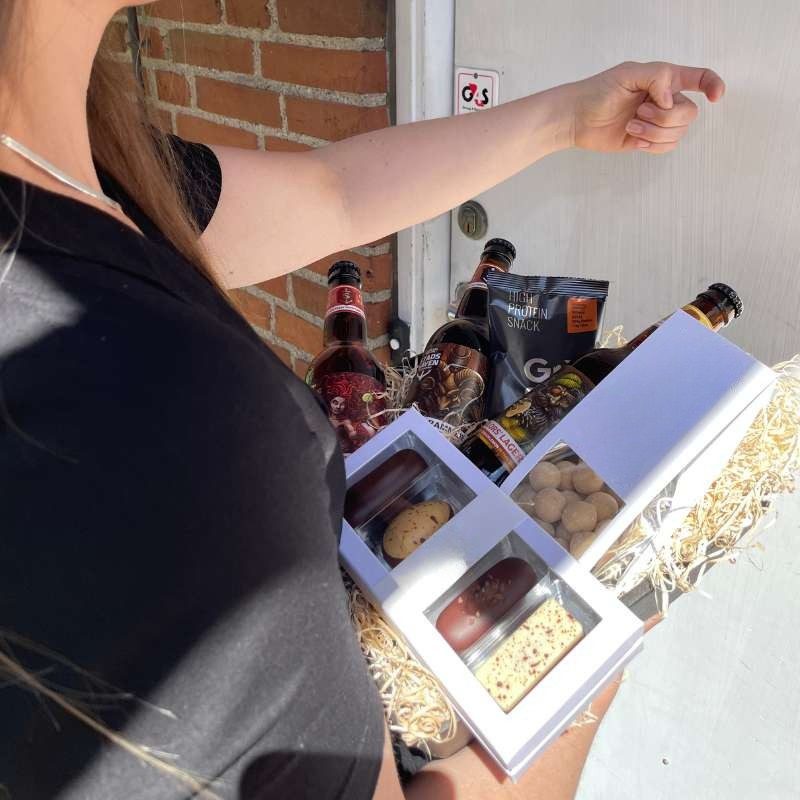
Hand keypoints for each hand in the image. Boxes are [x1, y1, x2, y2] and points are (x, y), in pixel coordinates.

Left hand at [567, 61, 724, 153]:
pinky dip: (652, 146)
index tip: (716, 97)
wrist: (577, 119)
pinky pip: (666, 147)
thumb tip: (671, 99)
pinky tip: (634, 140)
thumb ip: (657, 78)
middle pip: (689, 113)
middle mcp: (665, 100)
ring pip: (678, 133)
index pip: (699, 78)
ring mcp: (657, 122)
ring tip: (630, 126)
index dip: (713, 85)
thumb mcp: (628, 74)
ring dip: (654, 133)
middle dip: (665, 117)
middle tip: (639, 112)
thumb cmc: (598, 92)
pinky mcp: (647, 140)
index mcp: (665, 79)